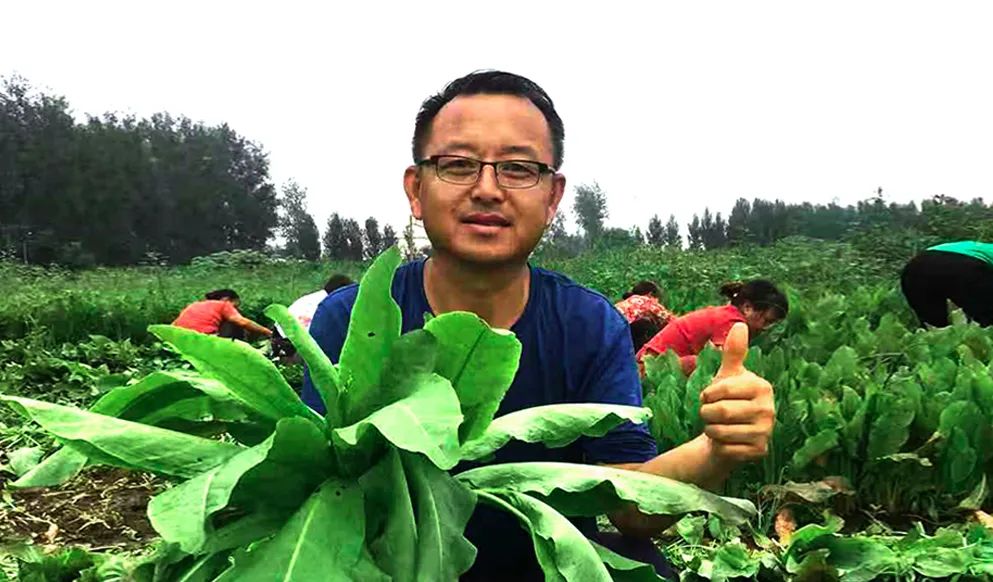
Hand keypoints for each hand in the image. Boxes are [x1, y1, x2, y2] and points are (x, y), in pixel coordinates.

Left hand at [698, 322, 774, 462]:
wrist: (730, 434)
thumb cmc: (728, 400)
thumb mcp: (728, 376)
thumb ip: (734, 352)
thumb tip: (740, 324)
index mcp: (762, 386)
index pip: (721, 389)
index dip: (706, 394)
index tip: (709, 396)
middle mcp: (769, 409)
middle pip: (719, 412)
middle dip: (705, 413)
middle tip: (710, 414)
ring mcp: (766, 432)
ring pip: (720, 432)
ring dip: (710, 430)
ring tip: (718, 426)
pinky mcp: (759, 451)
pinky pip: (725, 449)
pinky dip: (718, 446)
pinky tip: (727, 442)